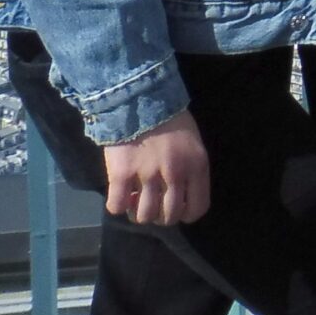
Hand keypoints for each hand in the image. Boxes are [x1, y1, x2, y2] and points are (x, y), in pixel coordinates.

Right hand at [103, 110, 209, 225]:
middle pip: (169, 216)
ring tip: (134, 201)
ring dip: (137, 213)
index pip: (198, 208)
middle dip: (160, 216)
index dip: (185, 214)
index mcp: (197, 166)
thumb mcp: (193, 143)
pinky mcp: (122, 174)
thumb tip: (183, 196)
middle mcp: (175, 174)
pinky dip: (117, 206)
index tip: (174, 208)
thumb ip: (190, 169)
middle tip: (151, 205)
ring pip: (144, 215)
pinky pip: (117, 206)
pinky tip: (119, 195)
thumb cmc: (171, 120)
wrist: (141, 98)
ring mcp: (148, 175)